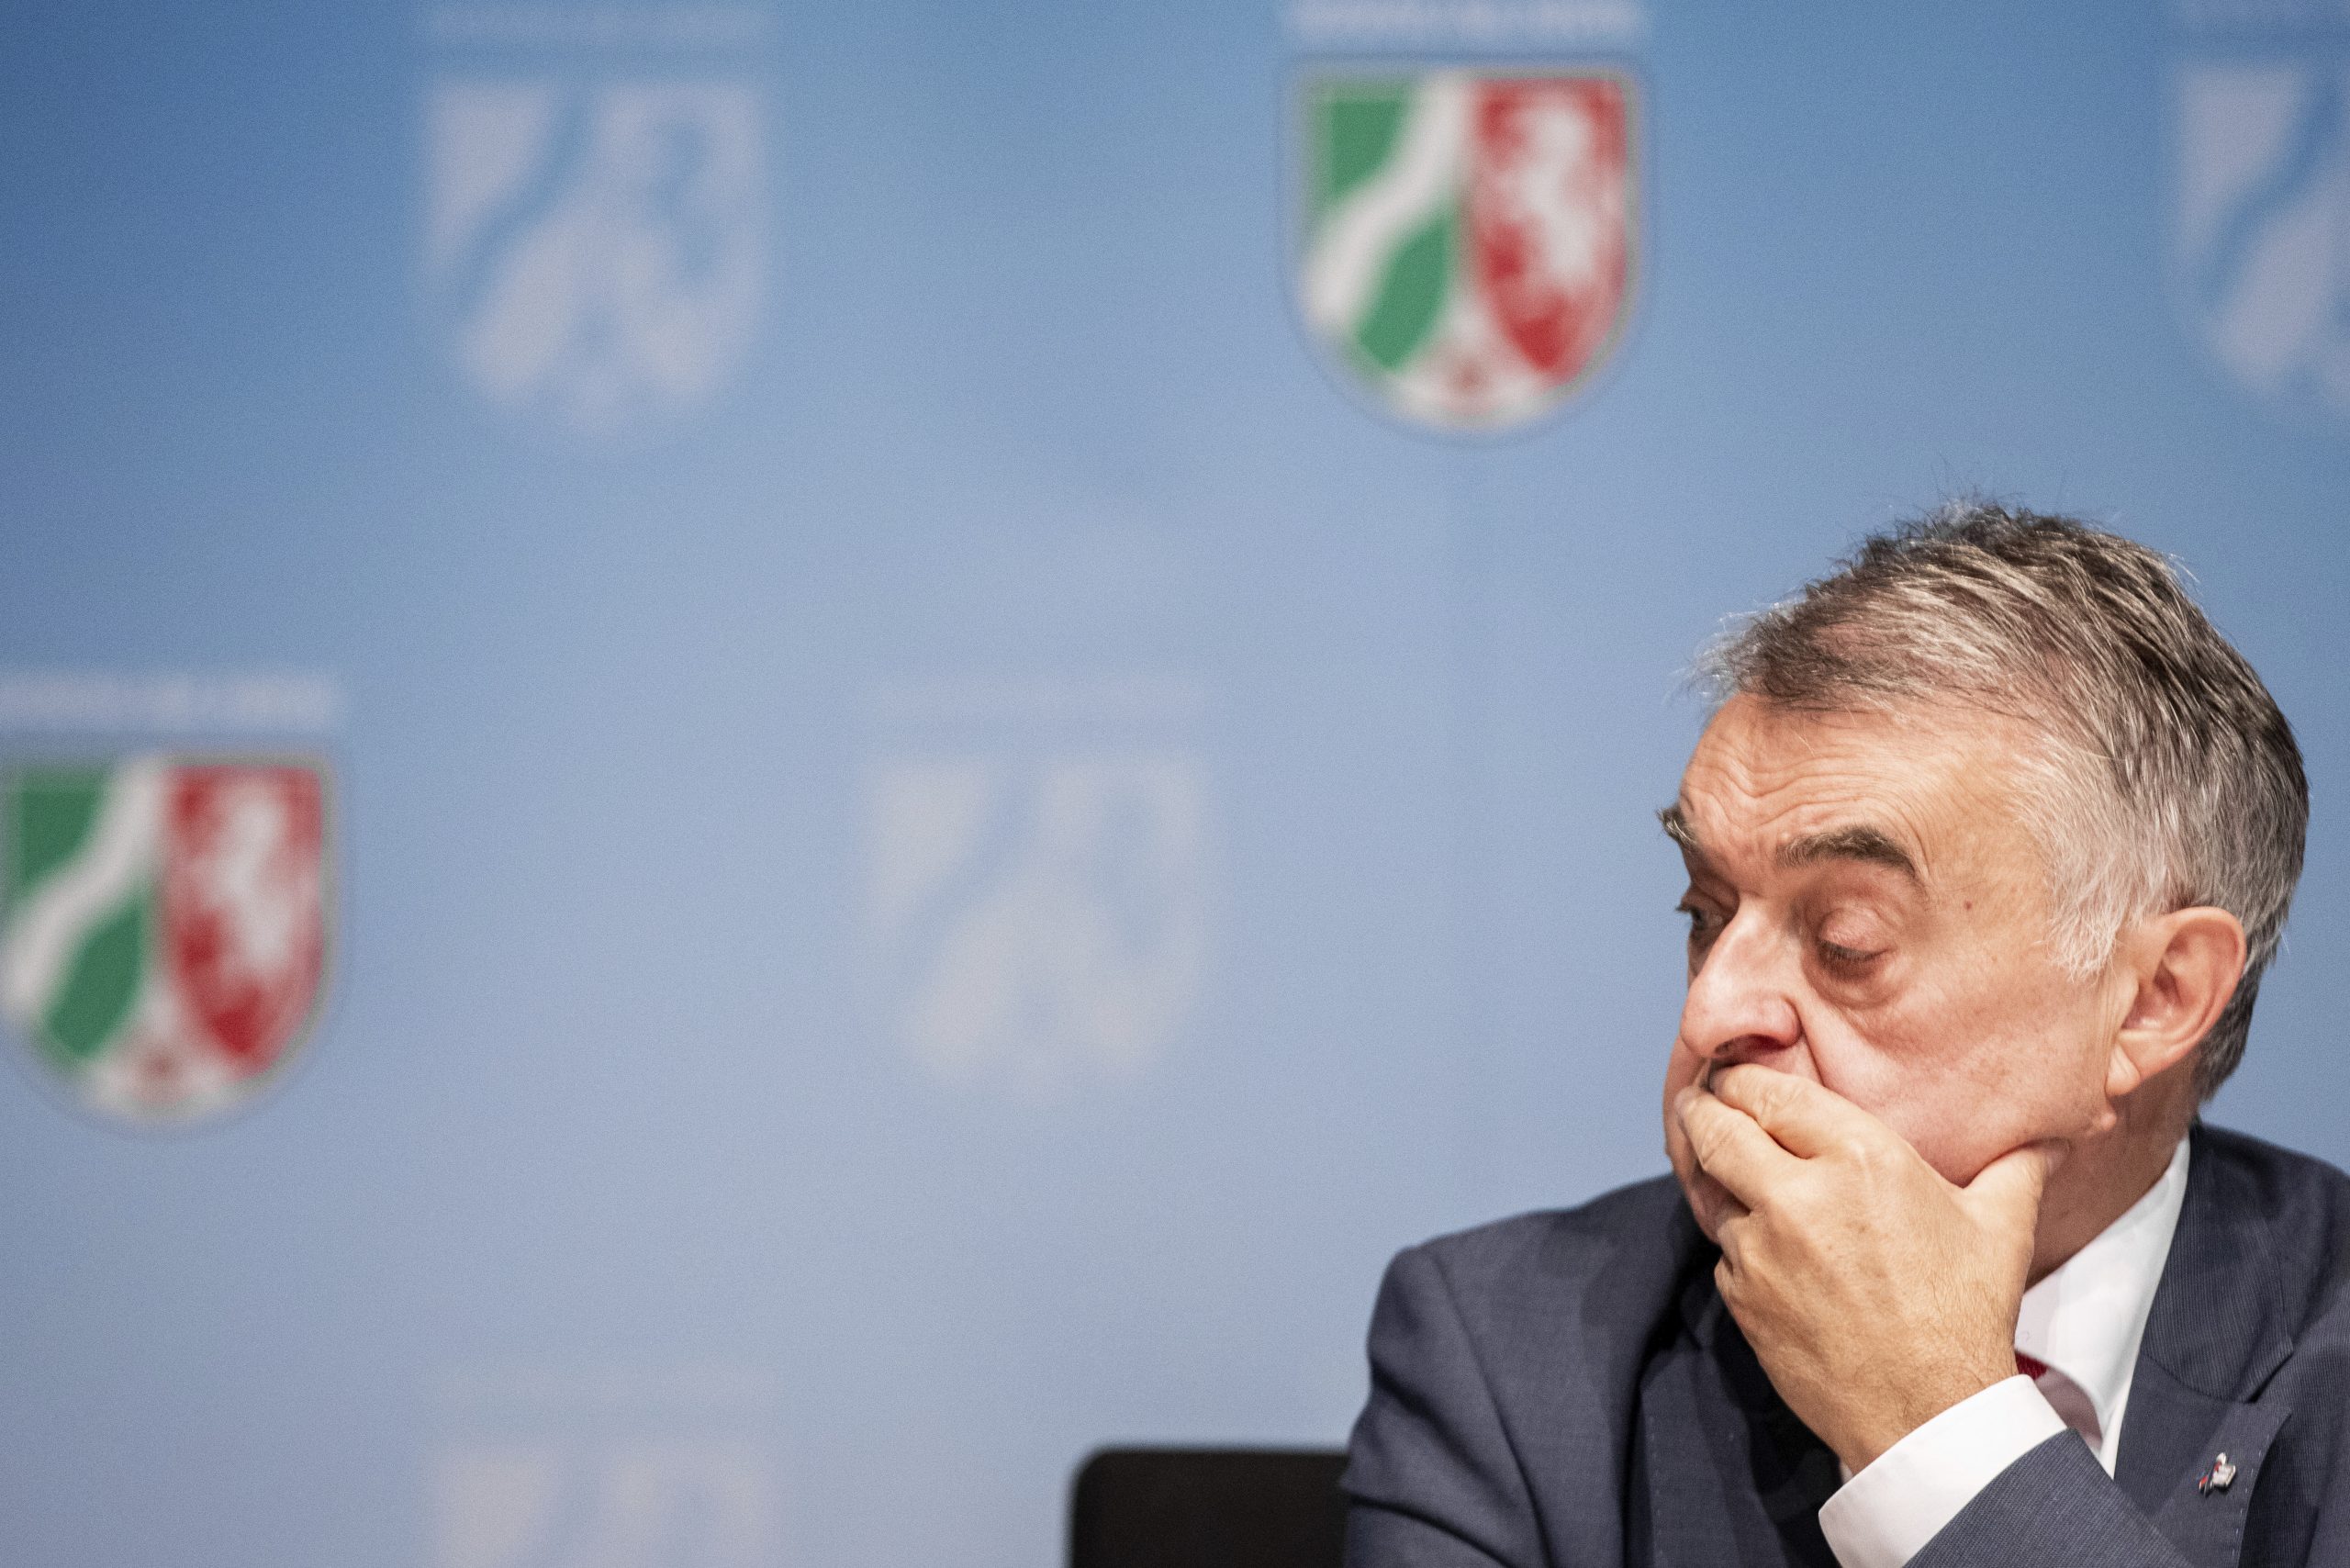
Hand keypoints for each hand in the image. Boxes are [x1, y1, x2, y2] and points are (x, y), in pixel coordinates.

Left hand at [1674, 1064, 2055, 1472]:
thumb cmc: (1965, 1314)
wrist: (1927, 1413)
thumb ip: (2014, 1168)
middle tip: (1700, 1102)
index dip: (1742, 1077)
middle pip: (1713, 1127)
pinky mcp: (1740, 1296)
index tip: (1736, 1075)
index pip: (1768, 1090)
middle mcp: (1796, 1195)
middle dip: (1701, 1109)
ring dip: (1720, 1181)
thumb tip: (2044, 1139)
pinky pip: (1722, 1251)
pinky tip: (1763, 1248)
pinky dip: (1735, 1243)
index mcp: (1858, 1159)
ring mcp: (1759, 1249)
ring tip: (1732, 1173)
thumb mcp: (2001, 1227)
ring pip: (1712, 1191)